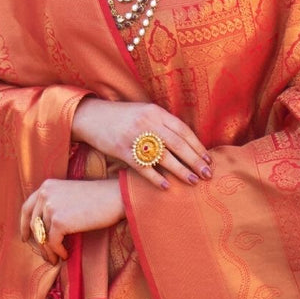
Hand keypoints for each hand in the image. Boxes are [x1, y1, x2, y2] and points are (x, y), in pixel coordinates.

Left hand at [20, 178, 124, 263]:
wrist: (117, 197)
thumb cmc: (99, 198)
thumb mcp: (70, 195)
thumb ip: (55, 204)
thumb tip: (44, 229)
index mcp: (46, 186)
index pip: (26, 208)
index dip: (24, 225)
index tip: (26, 238)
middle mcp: (45, 194)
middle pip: (33, 225)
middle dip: (37, 243)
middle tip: (45, 255)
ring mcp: (50, 207)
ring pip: (42, 236)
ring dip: (49, 251)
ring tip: (56, 259)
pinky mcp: (59, 221)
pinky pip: (53, 243)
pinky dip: (58, 252)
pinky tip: (66, 255)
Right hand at [72, 98, 211, 189]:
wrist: (91, 116)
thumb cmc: (122, 117)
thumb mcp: (144, 113)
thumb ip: (163, 124)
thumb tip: (186, 141)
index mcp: (156, 112)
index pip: (183, 130)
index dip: (197, 146)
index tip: (208, 159)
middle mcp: (147, 122)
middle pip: (178, 144)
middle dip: (195, 160)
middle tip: (207, 174)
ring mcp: (134, 136)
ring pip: (164, 156)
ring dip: (181, 171)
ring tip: (193, 181)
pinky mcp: (122, 149)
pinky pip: (143, 167)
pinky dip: (156, 178)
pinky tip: (167, 186)